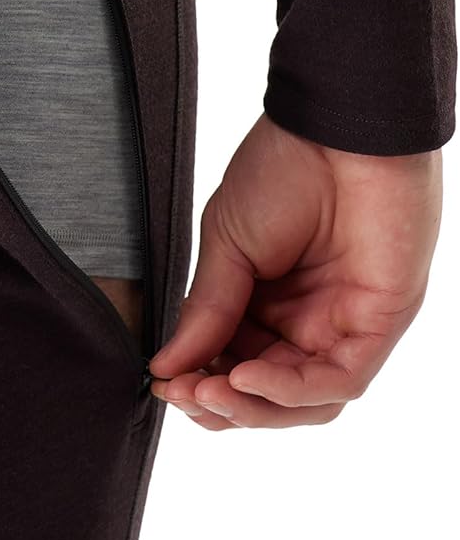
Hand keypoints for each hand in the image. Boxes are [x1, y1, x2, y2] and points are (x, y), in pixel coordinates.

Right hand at [149, 112, 442, 428]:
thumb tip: (166, 365)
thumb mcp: (225, 244)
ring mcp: (343, 325)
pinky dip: (289, 390)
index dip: (196, 381)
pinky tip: (244, 377)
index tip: (161, 383)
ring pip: (304, 402)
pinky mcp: (378, 325)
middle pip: (266, 395)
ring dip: (252, 409)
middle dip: (220, 404)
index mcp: (265, 301)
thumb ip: (205, 310)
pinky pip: (338, 380)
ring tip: (207, 393)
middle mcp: (306, 321)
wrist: (336, 130)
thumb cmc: (284, 169)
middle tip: (180, 393)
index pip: (231, 363)